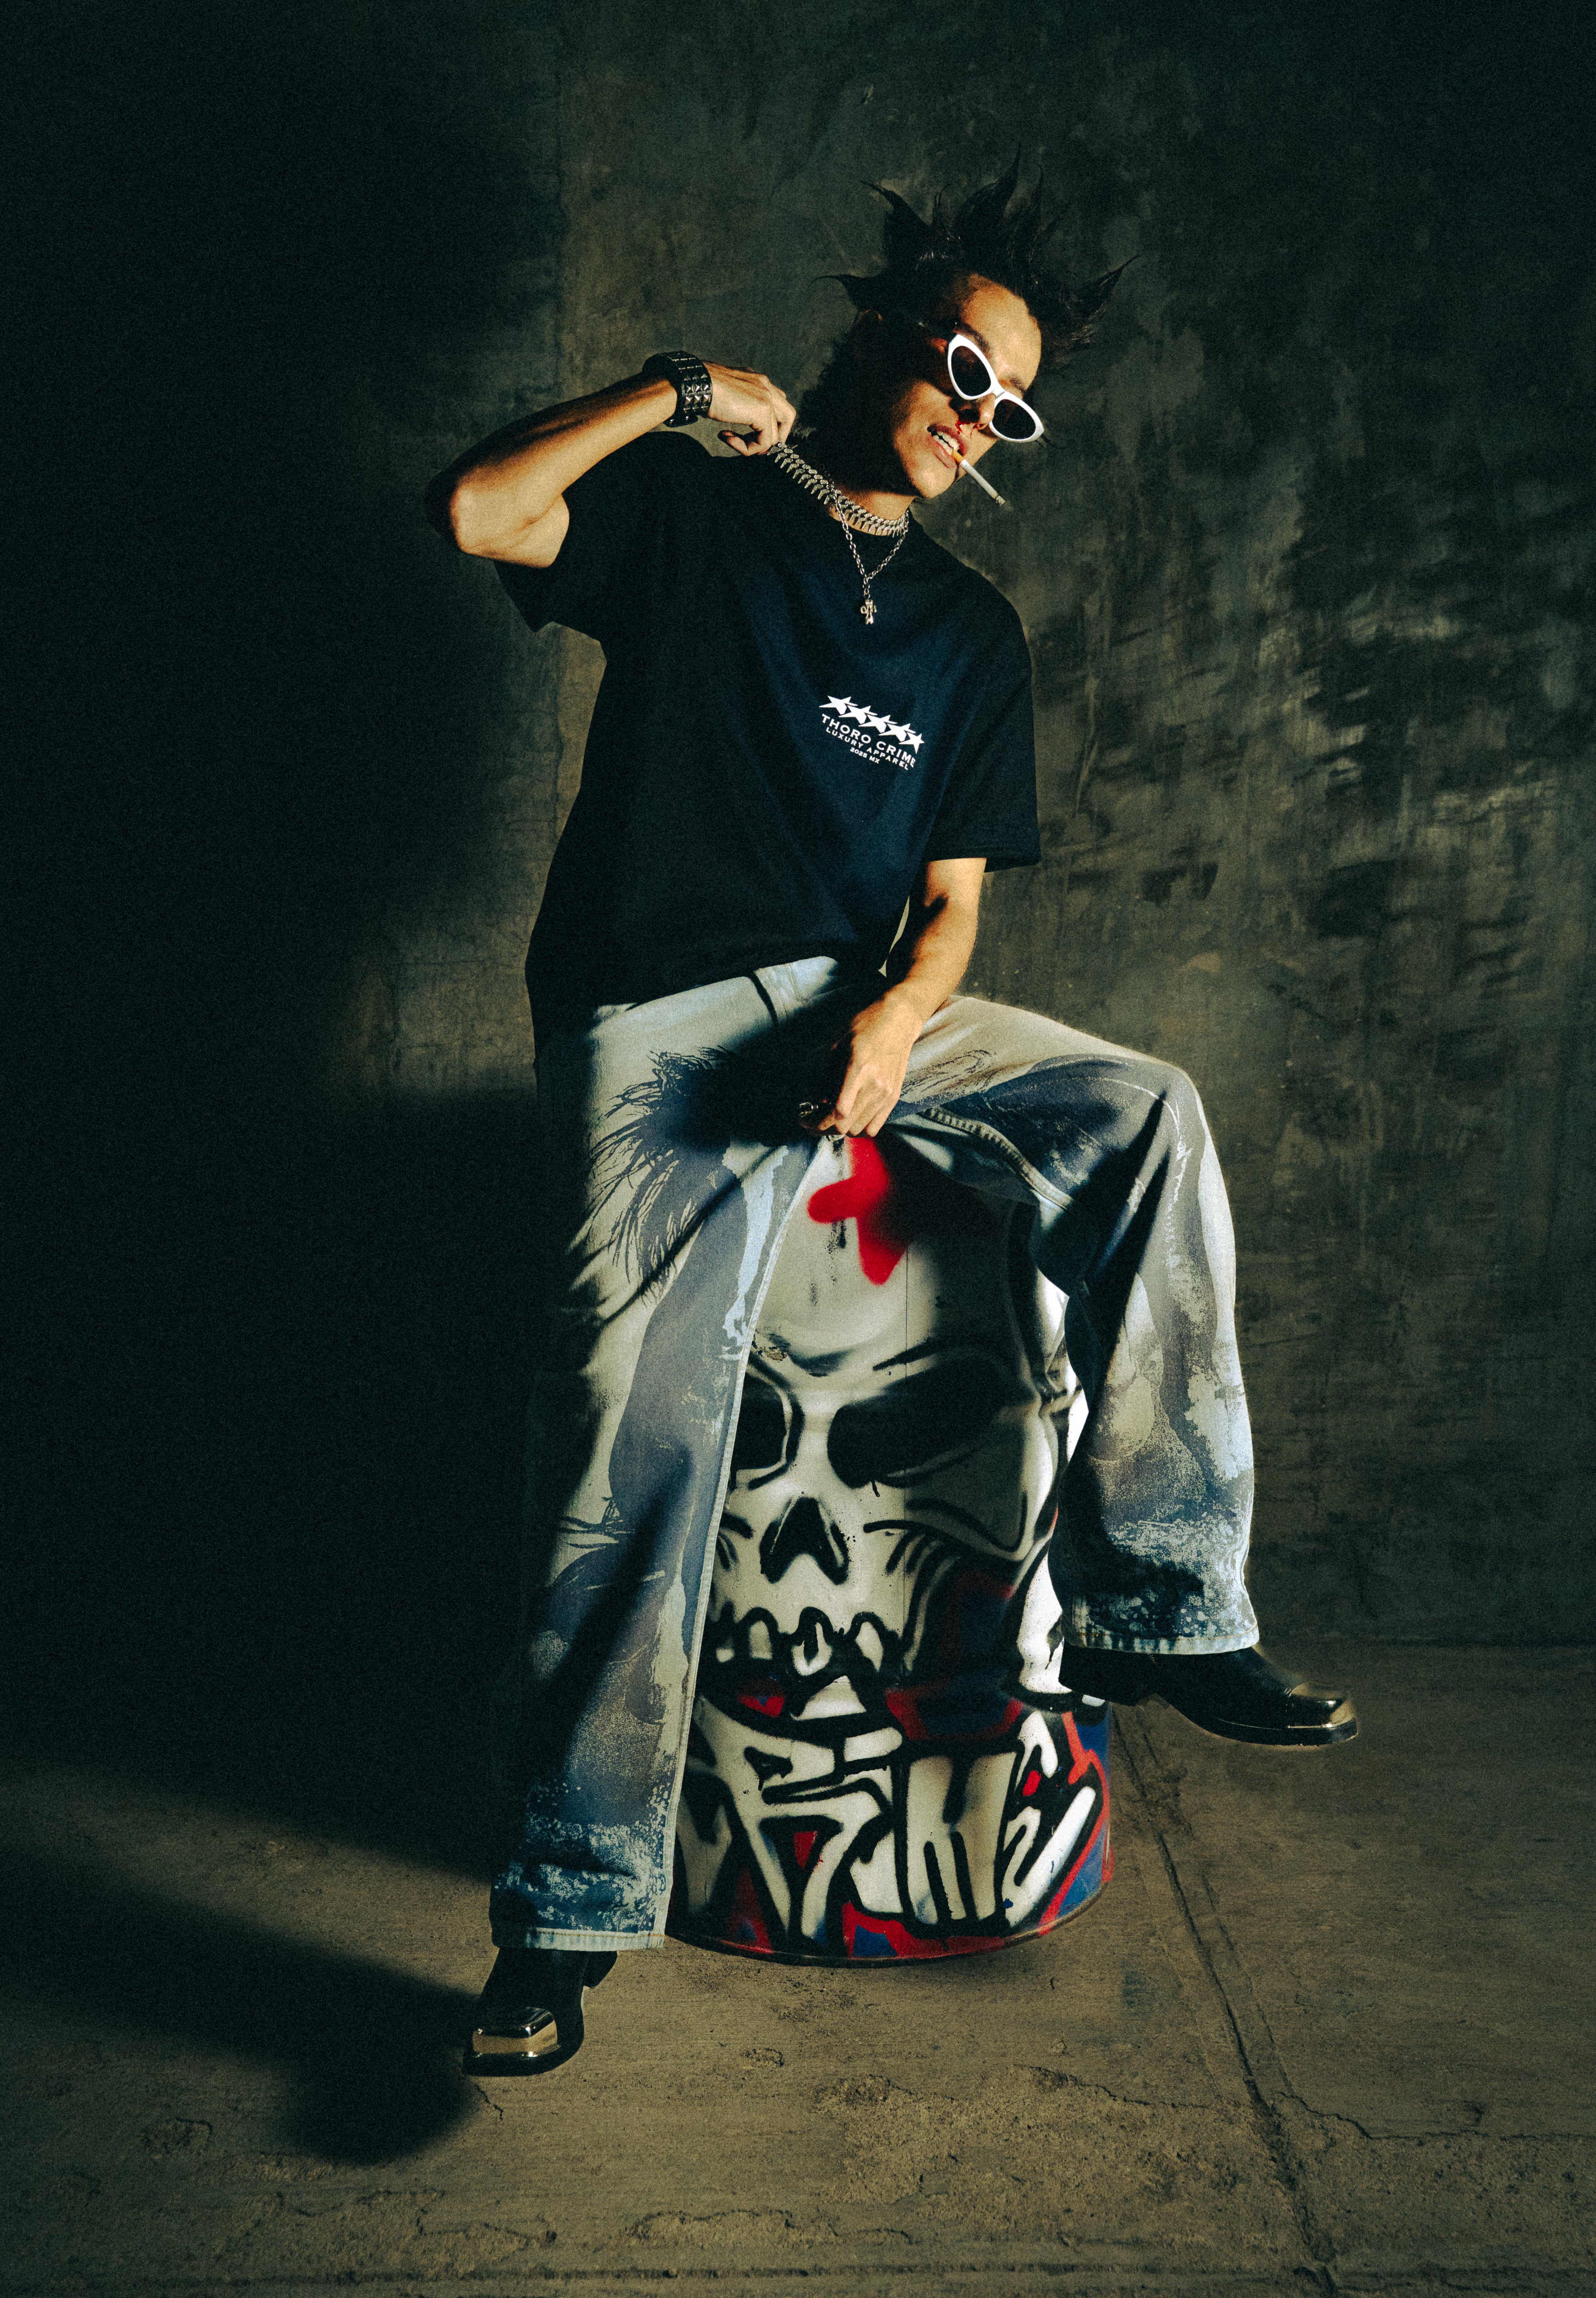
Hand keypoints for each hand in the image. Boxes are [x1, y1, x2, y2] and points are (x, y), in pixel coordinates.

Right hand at [704, 363, 796, 454]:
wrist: (696, 383)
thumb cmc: (703, 388)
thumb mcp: (726, 394)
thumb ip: (739, 403)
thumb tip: (739, 419)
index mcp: (757, 380)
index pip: (777, 404)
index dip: (769, 424)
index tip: (749, 433)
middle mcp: (765, 385)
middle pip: (787, 416)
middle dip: (774, 437)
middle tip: (754, 445)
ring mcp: (766, 396)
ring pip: (775, 434)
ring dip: (755, 446)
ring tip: (734, 442)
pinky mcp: (762, 410)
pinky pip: (764, 441)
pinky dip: (748, 448)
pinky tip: (728, 439)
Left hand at [804, 991, 923, 1138]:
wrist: (897, 1022)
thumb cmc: (863, 1027)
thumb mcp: (835, 1044)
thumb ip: (823, 1075)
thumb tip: (814, 1101)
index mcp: (858, 1069)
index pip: (838, 1111)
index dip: (819, 1122)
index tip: (805, 1121)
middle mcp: (874, 1085)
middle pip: (846, 1125)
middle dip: (824, 1129)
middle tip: (812, 1122)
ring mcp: (886, 1094)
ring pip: (858, 1129)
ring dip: (840, 1129)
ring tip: (830, 1118)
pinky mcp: (893, 1097)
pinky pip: (874, 1127)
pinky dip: (858, 1128)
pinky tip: (849, 1118)